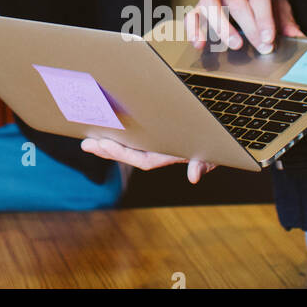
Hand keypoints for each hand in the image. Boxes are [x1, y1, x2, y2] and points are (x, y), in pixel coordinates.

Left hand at [81, 137, 214, 182]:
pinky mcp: (155, 131)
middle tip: (86, 145)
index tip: (103, 145)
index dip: (121, 153)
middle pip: (129, 153)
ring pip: (129, 146)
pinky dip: (120, 136)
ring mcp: (156, 143)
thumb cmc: (214, 146)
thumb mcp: (211, 155)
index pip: (141, 159)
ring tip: (89, 141)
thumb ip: (202, 164)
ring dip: (109, 144)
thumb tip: (194, 176)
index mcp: (167, 155)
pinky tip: (103, 133)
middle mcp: (159, 151)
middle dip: (108, 150)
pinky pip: (134, 136)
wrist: (219, 136)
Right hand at [188, 0, 304, 54]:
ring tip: (236, 45)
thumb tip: (300, 39)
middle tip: (262, 48)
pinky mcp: (200, 1)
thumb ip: (287, 20)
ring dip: (223, 27)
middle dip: (250, 28)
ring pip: (212, 5)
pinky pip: (192, 14)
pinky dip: (194, 30)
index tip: (270, 39)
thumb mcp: (279, 0)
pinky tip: (200, 45)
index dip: (264, 19)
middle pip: (237, 3)